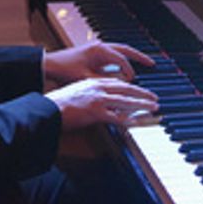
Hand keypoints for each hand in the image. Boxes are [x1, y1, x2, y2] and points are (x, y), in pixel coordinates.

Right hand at [45, 77, 159, 131]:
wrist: (48, 109)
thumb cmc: (59, 104)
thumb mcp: (78, 93)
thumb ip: (92, 95)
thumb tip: (103, 102)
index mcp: (93, 82)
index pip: (118, 82)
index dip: (132, 87)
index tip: (141, 91)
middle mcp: (97, 88)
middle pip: (126, 88)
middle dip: (142, 93)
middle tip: (154, 98)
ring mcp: (97, 100)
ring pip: (126, 101)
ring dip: (142, 104)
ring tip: (153, 107)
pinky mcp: (95, 112)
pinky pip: (117, 117)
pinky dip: (129, 119)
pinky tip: (138, 121)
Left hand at [46, 42, 154, 84]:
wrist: (49, 64)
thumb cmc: (65, 71)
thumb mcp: (87, 79)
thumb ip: (105, 82)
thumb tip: (121, 87)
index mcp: (100, 50)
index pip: (122, 61)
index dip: (129, 72)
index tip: (133, 82)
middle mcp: (100, 46)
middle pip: (126, 50)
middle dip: (140, 57)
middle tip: (152, 64)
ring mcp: (97, 47)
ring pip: (120, 50)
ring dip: (131, 56)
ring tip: (144, 63)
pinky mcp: (94, 52)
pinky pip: (113, 53)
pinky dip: (122, 59)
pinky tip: (125, 67)